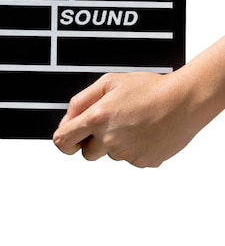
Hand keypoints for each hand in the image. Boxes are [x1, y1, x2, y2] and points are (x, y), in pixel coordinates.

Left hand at [52, 70, 201, 167]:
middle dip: (93, 140)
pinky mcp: (143, 162)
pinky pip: (130, 159)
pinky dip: (134, 148)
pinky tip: (144, 130)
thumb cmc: (149, 88)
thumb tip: (67, 119)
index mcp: (97, 118)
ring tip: (133, 121)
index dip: (63, 139)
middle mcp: (110, 140)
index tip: (68, 137)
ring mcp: (127, 154)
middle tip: (111, 121)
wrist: (182, 101)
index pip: (63, 141)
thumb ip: (81, 101)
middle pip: (87, 153)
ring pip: (111, 154)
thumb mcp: (109, 82)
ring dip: (115, 143)